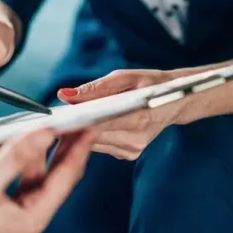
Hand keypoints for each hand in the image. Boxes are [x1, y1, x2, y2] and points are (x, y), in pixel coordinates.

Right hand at [0, 129, 93, 232]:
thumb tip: (44, 133)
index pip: (67, 176)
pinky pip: (6, 184)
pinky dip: (4, 164)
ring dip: (25, 153)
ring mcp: (9, 218)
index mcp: (33, 217)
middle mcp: (26, 220)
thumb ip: (16, 156)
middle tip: (67, 121)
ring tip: (27, 128)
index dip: (80, 148)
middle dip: (58, 148)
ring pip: (26, 178)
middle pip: (50, 177)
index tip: (90, 125)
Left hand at [58, 69, 183, 159]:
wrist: (176, 100)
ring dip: (80, 133)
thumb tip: (64, 95)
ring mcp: (132, 150)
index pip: (97, 125)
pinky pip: (100, 146)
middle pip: (92, 137)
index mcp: (138, 118)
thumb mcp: (124, 77)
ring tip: (69, 119)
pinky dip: (91, 137)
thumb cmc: (150, 84)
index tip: (56, 117)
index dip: (74, 122)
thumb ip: (94, 89)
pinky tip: (87, 127)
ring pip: (93, 144)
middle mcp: (135, 139)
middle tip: (57, 117)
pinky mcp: (129, 154)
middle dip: (74, 127)